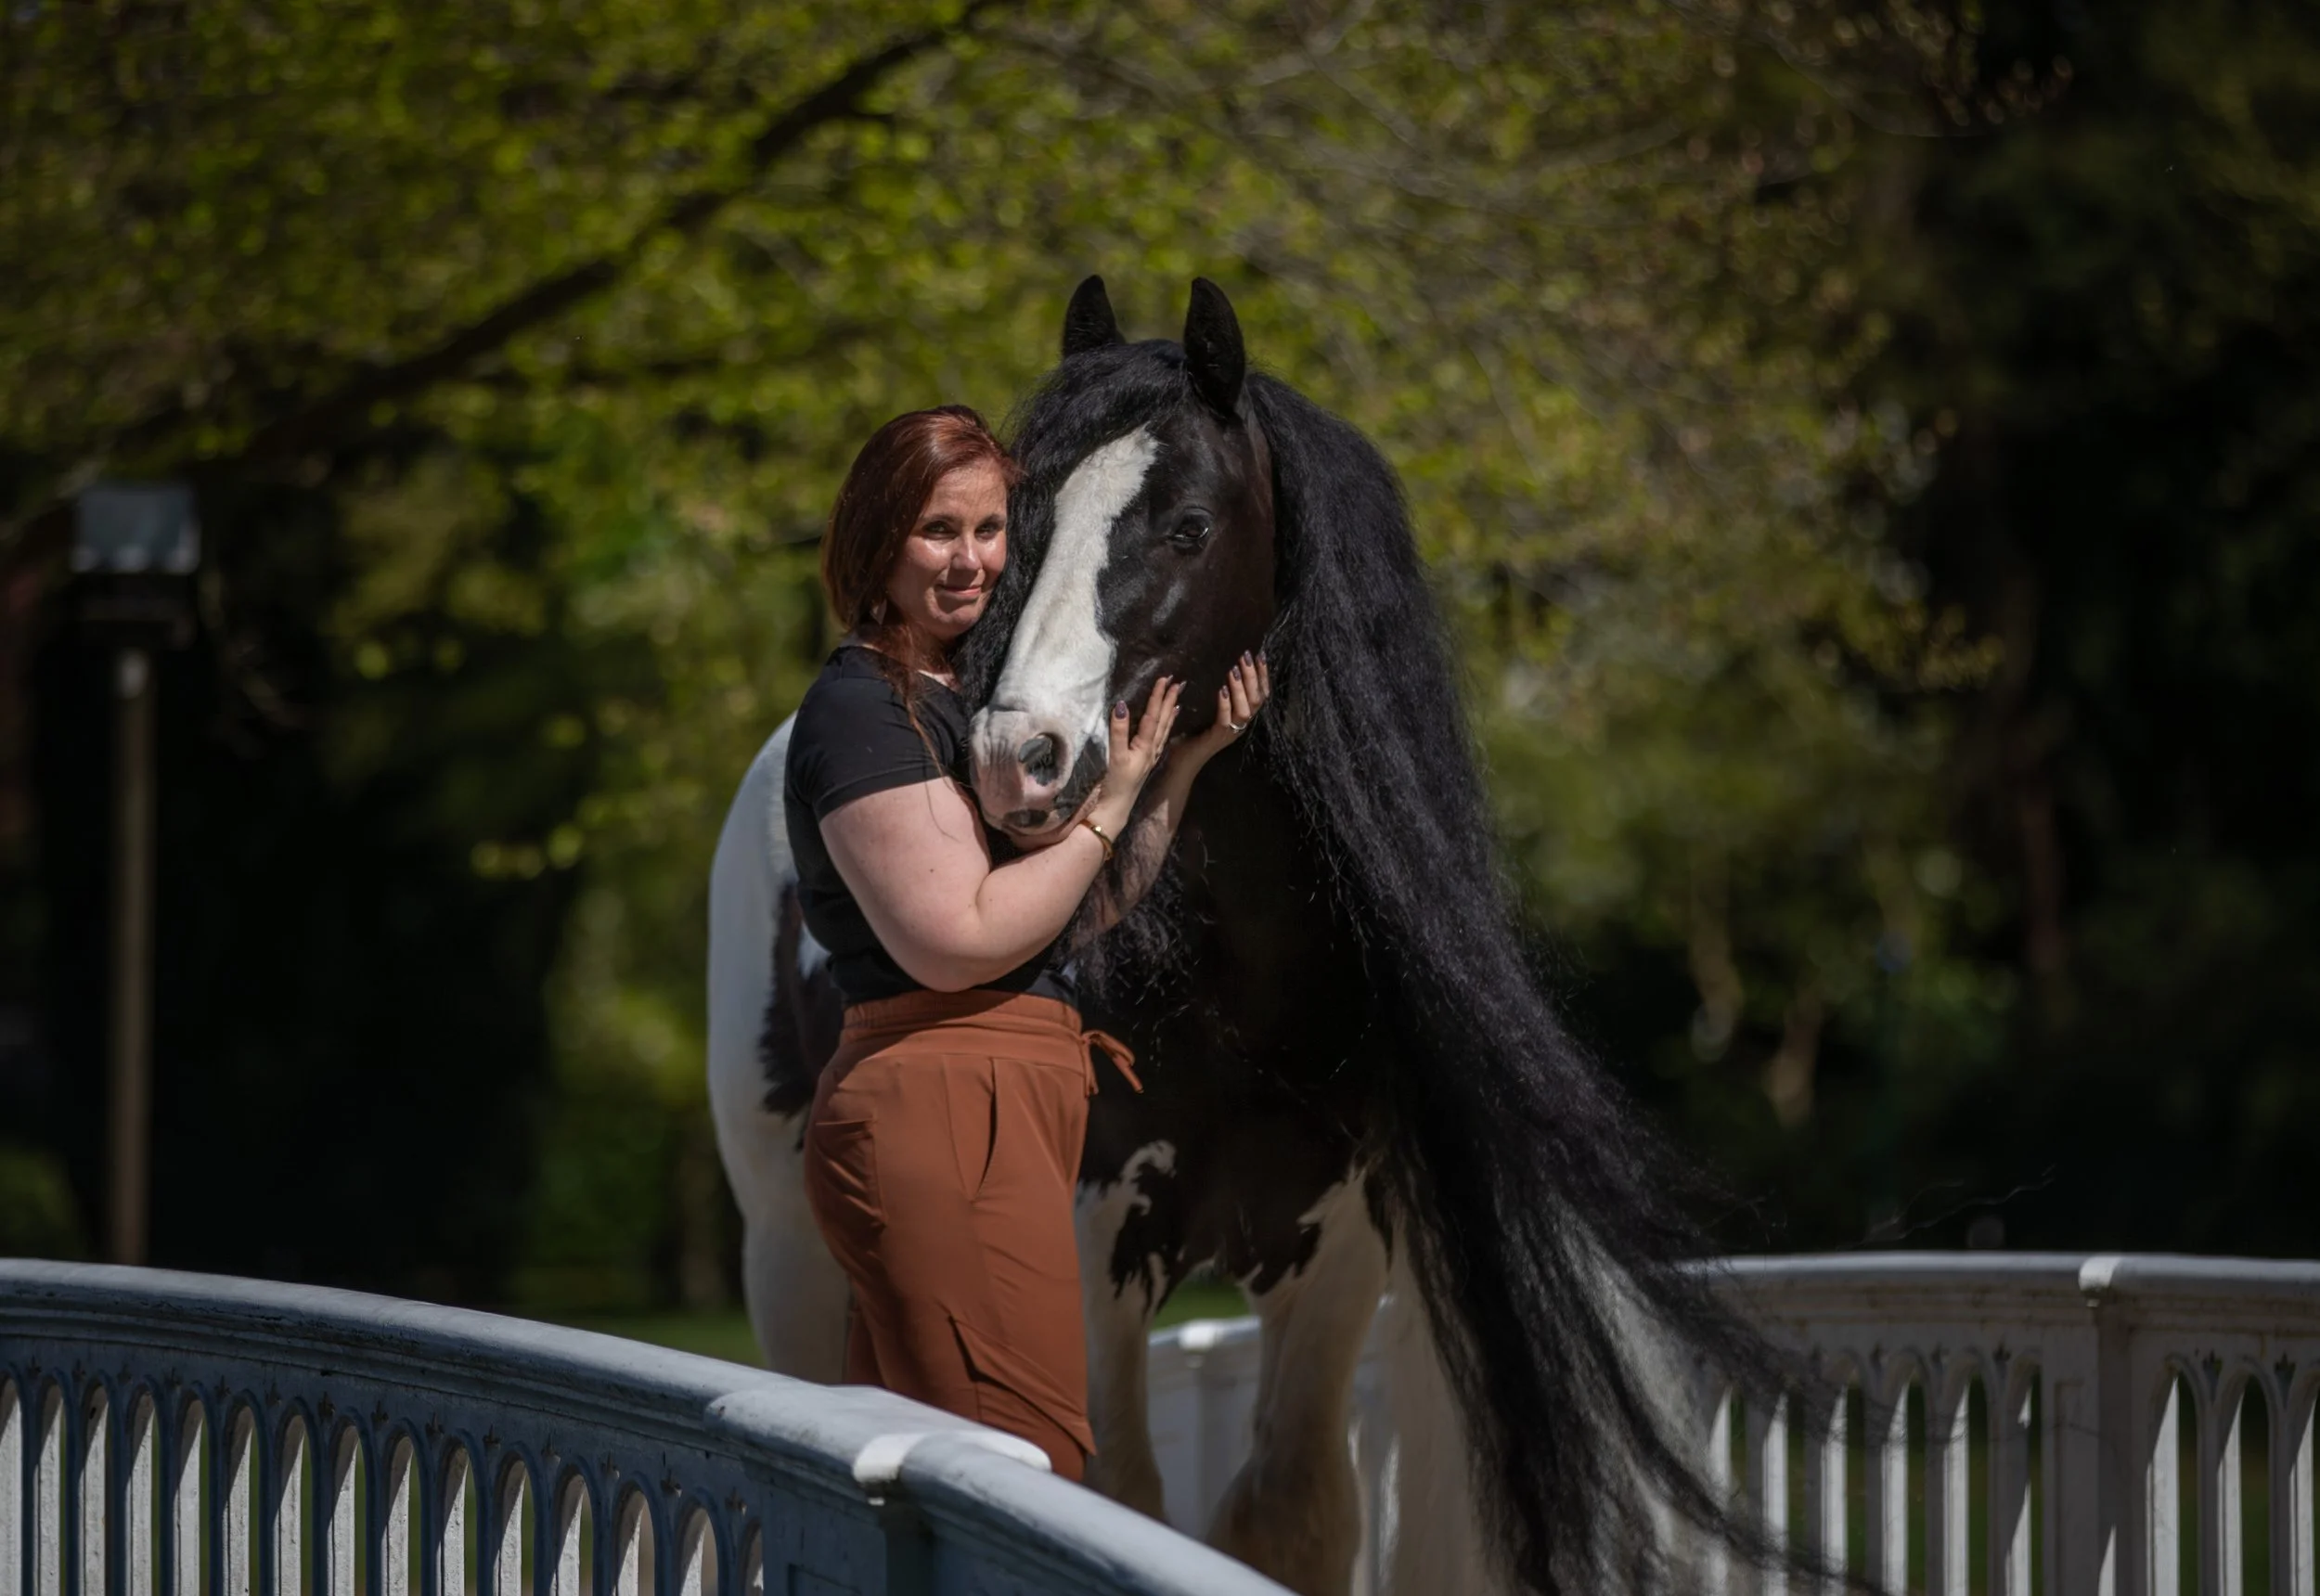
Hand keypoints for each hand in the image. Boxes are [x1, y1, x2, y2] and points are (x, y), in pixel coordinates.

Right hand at [1084, 674, 1183, 835]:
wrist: (1116, 810)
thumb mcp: (1115, 757)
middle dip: (1169, 700)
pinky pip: (1160, 738)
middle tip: (1178, 682)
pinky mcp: (1146, 762)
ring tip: (1177, 698)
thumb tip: (1123, 705)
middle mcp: (1152, 750)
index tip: (1165, 679)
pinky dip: (1165, 727)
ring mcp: (1150, 756)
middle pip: (1164, 720)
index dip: (1158, 696)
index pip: (1154, 716)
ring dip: (1170, 712)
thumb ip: (1119, 731)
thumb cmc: (1115, 785)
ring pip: (1164, 729)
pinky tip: (1166, 724)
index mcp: (1146, 746)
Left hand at [1175, 652, 1270, 772]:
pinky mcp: (1217, 737)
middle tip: (1246, 656)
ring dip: (1241, 689)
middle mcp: (1240, 724)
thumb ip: (1210, 690)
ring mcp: (1231, 732)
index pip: (1260, 694)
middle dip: (1253, 676)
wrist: (1180, 761)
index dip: (1263, 676)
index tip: (1260, 655)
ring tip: (1234, 670)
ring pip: (1245, 710)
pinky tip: (1222, 690)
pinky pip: (1226, 720)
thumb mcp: (1204, 708)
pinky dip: (1225, 704)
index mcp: (1240, 716)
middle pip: (1257, 699)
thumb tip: (1210, 664)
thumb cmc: (1190, 733)